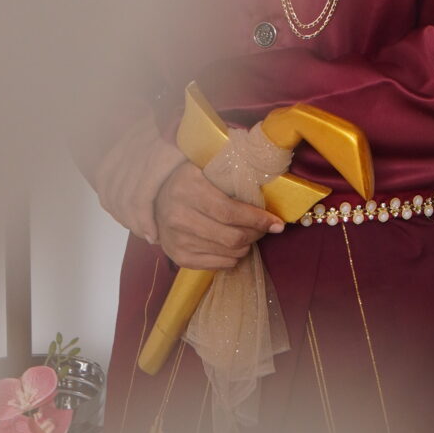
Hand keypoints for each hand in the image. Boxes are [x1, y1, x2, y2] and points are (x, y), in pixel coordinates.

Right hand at [152, 160, 282, 269]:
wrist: (156, 198)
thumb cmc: (191, 179)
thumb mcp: (206, 167)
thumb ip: (232, 176)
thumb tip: (268, 186)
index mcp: (189, 188)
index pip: (230, 211)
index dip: (257, 219)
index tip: (277, 223)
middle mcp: (178, 216)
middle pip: (231, 236)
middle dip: (256, 235)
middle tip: (265, 229)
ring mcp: (176, 239)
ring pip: (226, 252)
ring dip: (246, 247)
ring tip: (251, 236)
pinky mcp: (177, 256)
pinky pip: (215, 265)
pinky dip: (232, 259)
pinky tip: (236, 248)